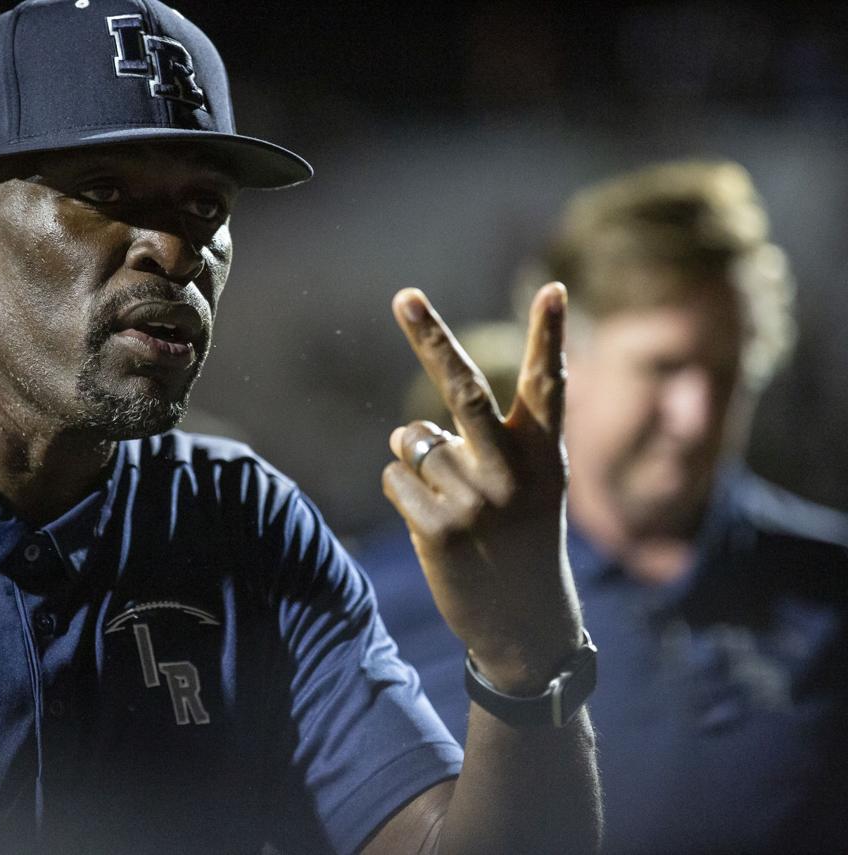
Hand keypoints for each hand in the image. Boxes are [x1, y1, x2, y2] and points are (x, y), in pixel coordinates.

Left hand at [382, 283, 582, 693]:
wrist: (526, 628)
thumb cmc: (522, 543)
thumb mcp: (529, 491)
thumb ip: (479, 450)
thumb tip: (403, 430)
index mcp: (543, 456)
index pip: (548, 385)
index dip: (550, 336)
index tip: (555, 288)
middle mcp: (512, 473)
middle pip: (462, 389)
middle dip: (431, 337)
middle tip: (405, 295)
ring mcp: (475, 502)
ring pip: (412, 441)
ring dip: (416, 463)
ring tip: (453, 505)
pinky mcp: (438, 531)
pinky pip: (395, 478)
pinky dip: (404, 493)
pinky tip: (435, 528)